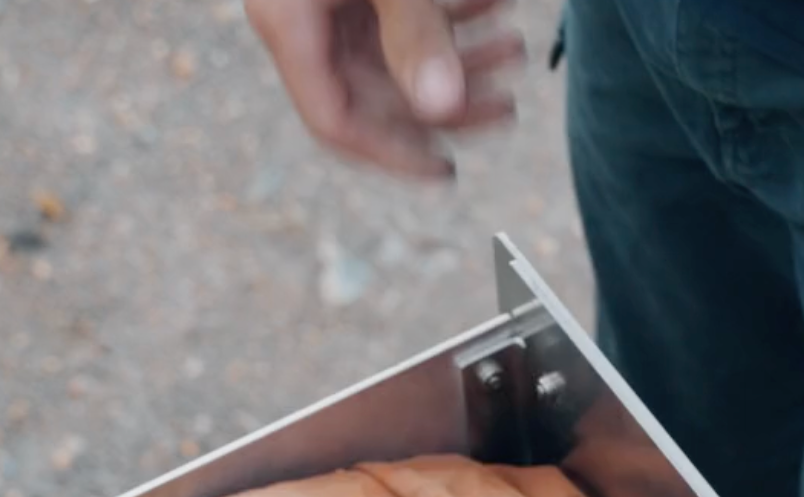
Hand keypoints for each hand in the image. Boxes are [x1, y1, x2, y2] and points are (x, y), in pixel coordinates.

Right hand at [244, 0, 526, 179]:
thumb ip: (416, 33)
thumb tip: (443, 111)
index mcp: (289, 26)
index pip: (334, 122)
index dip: (392, 154)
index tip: (446, 172)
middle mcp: (302, 22)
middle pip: (375, 94)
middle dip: (449, 101)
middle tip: (506, 105)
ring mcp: (325, 2)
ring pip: (394, 57)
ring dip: (460, 57)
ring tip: (514, 49)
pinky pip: (394, 16)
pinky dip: (449, 14)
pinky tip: (494, 4)